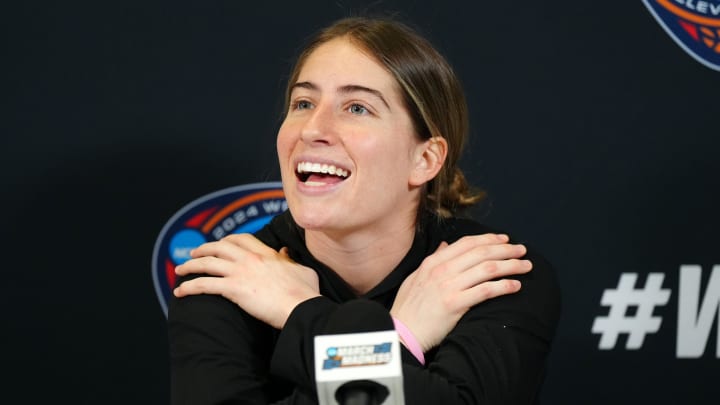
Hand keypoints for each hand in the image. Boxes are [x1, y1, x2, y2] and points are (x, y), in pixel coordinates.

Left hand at [173, 233, 319, 328]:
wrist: (301, 308)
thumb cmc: (306, 293)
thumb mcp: (303, 270)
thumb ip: (291, 260)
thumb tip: (286, 253)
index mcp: (267, 254)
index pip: (242, 239)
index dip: (228, 240)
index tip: (221, 243)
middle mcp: (251, 259)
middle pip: (220, 247)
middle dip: (204, 248)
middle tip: (194, 254)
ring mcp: (241, 272)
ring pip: (207, 263)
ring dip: (190, 266)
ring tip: (179, 270)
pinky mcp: (234, 289)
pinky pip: (204, 285)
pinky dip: (189, 287)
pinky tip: (179, 292)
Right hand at [390, 233, 531, 351]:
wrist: (401, 333)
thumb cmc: (408, 309)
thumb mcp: (415, 278)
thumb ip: (432, 260)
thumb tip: (446, 245)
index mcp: (432, 262)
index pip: (466, 243)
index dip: (489, 239)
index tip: (504, 239)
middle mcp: (441, 270)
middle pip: (481, 252)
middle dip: (506, 249)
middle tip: (522, 250)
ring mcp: (448, 286)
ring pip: (487, 269)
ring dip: (511, 265)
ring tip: (526, 266)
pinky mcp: (454, 304)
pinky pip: (486, 290)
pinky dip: (504, 286)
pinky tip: (516, 286)